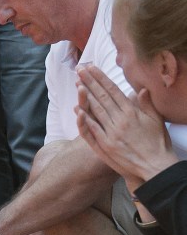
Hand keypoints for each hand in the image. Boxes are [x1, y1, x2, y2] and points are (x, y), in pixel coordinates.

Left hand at [75, 64, 177, 185]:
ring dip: (85, 96)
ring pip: (95, 110)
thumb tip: (141, 89)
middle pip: (102, 97)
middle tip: (79, 69)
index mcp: (132, 112)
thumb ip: (147, 104)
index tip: (92, 68)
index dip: (101, 78)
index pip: (113, 91)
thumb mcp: (156, 121)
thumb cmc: (158, 143)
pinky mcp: (105, 145)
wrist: (155, 166)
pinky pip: (92, 129)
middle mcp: (120, 120)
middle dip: (89, 82)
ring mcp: (111, 132)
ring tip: (76, 83)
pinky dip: (84, 119)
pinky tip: (77, 109)